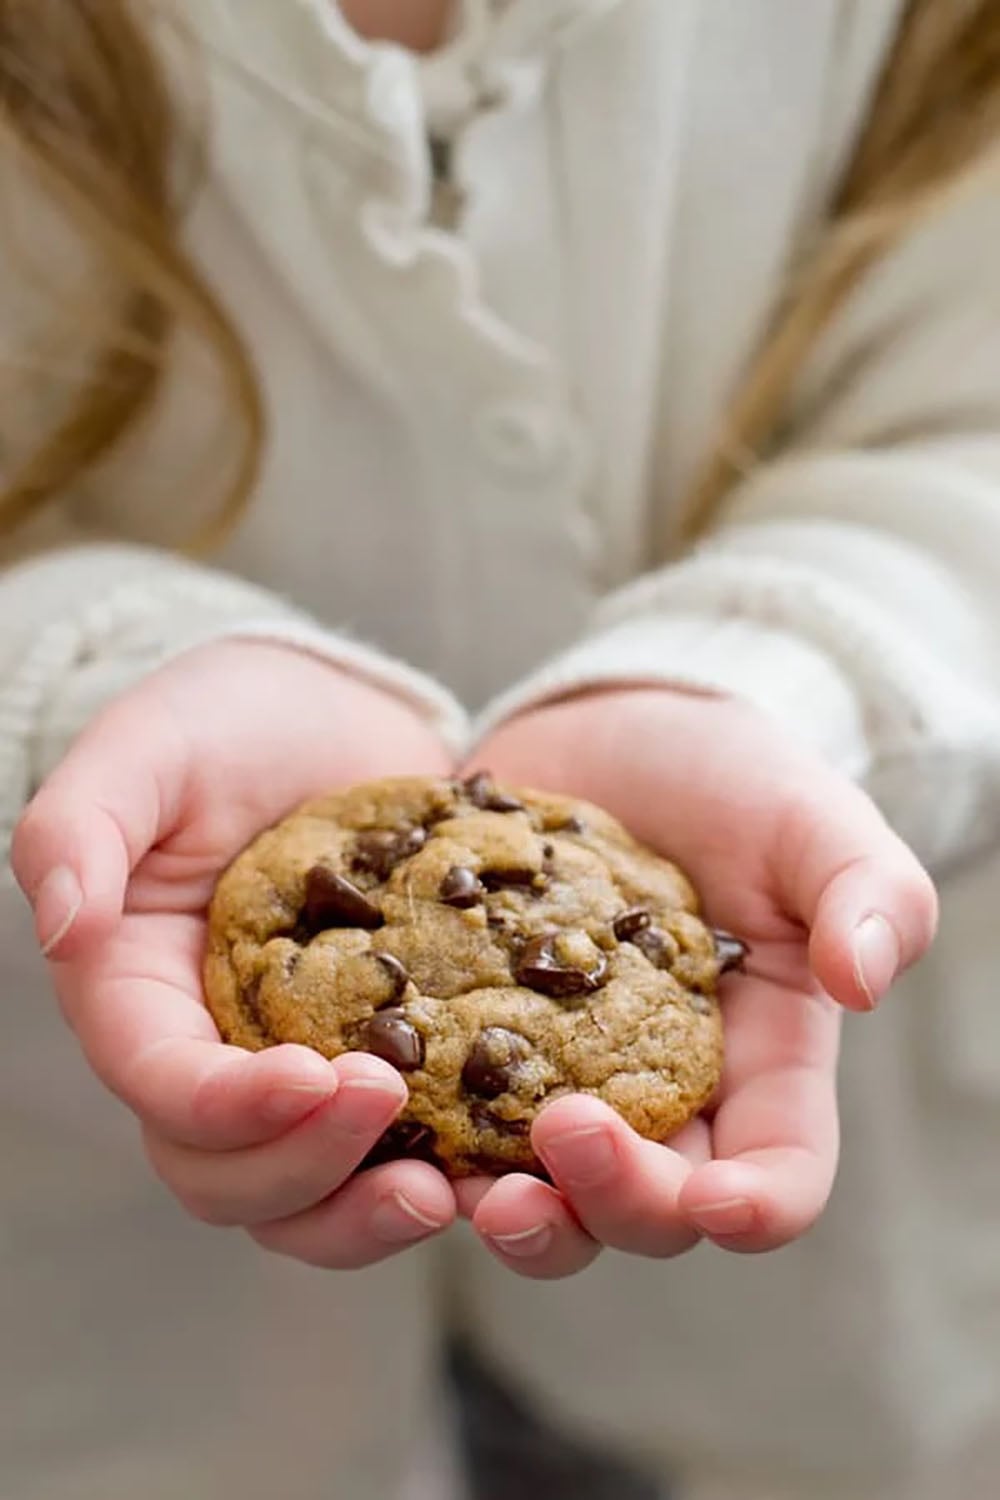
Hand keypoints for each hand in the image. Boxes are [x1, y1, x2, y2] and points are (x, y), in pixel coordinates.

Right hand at [12, 641, 457, 1267]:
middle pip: (223, 1174)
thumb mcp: (148, 747)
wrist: (331, 714)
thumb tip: (63, 925)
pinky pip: (392, 1156)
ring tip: (451, 1190)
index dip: (226, 1107)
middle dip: (303, 1167)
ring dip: (364, 1212)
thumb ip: (81, 825)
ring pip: (302, 1197)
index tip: (314, 1078)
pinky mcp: (378, 1060)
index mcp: (136, 991)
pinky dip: (437, 1177)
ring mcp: (292, 1065)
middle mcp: (207, 1051)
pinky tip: (502, 1164)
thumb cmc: (227, 721)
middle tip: (391, 1107)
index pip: (160, 1084)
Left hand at [459, 688, 936, 1277]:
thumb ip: (864, 890)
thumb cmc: (728, 779)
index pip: (775, 1175)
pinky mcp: (473, 1048)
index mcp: (760, 1066)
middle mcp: (662, 1100)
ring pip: (545, 1199)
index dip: (754, 1209)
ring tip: (466, 1184)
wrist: (612, 732)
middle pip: (651, 1212)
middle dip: (612, 1202)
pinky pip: (449, 1127)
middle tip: (560, 1138)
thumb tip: (865, 980)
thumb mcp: (808, 818)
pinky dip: (422, 1146)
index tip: (716, 1201)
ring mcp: (561, 1081)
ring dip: (513, 1214)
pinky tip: (388, 1111)